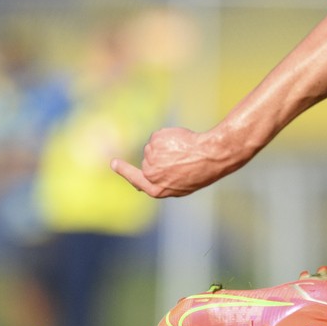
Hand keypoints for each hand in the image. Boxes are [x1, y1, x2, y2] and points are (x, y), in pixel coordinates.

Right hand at [111, 126, 248, 198]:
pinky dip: (170, 135)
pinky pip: (159, 136)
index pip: (137, 181)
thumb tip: (142, 184)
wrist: (212, 155)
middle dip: (161, 156)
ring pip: (154, 147)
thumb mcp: (183, 184)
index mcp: (158, 189)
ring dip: (167, 146)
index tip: (114, 163)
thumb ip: (163, 183)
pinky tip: (184, 141)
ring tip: (186, 151)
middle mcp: (151, 174)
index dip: (125, 171)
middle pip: (148, 161)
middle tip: (182, 156)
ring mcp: (152, 157)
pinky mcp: (155, 142)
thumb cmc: (202, 171)